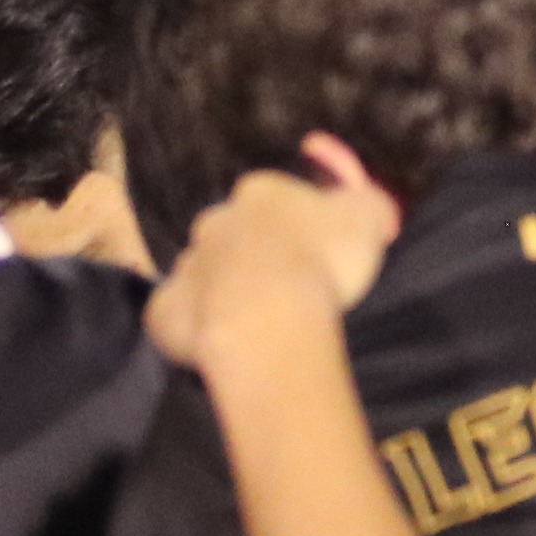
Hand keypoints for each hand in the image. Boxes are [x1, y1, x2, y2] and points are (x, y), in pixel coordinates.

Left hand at [147, 161, 400, 370]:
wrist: (268, 318)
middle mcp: (215, 220)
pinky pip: (177, 315)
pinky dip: (194, 325)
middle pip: (235, 232)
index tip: (317, 253)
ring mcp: (186, 265)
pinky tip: (220, 343)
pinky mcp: (166, 311)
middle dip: (255, 253)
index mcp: (261, 192)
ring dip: (224, 288)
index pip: (278, 197)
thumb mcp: (369, 217)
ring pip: (204, 271)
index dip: (299, 224)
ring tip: (256, 321)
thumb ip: (368, 204)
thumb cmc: (322, 261)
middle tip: (286, 289)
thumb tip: (365, 206)